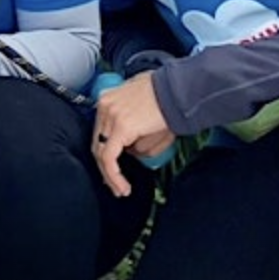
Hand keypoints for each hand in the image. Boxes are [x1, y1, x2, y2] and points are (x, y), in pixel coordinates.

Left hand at [92, 72, 171, 196]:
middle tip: (114, 184)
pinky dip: (114, 175)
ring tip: (121, 189)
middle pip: (98, 143)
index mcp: (110, 98)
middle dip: (105, 167)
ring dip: (110, 175)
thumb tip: (132, 151)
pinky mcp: (121, 127)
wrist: (180, 90)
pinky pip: (110, 158)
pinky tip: (123, 186)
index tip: (112, 168)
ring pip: (102, 153)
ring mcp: (111, 115)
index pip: (100, 131)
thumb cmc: (170, 98)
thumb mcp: (147, 114)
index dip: (105, 152)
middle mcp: (105, 105)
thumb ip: (136, 131)